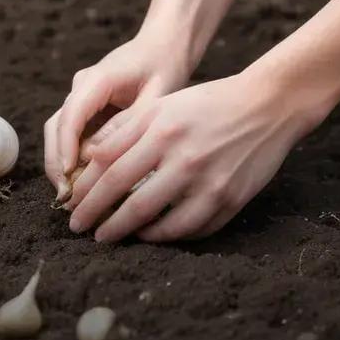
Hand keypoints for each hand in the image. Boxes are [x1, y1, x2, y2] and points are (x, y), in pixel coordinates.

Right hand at [45, 34, 191, 199]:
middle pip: (57, 126)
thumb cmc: (164, 68)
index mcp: (97, 79)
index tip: (68, 176)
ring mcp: (80, 96)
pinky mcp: (86, 106)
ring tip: (71, 194)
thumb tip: (95, 156)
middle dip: (57, 162)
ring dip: (62, 162)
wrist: (165, 46)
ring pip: (59, 132)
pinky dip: (73, 156)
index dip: (65, 147)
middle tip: (66, 196)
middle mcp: (81, 87)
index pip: (70, 115)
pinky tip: (83, 181)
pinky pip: (72, 133)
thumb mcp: (155, 99)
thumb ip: (126, 126)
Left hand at [65, 72, 326, 241]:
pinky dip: (167, 235)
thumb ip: (124, 129)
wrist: (268, 106)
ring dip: (131, 234)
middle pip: (130, 202)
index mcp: (162, 132)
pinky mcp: (230, 201)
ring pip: (160, 224)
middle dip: (100, 220)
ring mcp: (209, 184)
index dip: (87, 192)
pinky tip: (151, 234)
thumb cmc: (207, 104)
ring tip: (112, 235)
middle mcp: (184, 160)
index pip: (111, 170)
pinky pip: (191, 229)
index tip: (72, 204)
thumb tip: (88, 157)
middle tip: (81, 230)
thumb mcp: (162, 105)